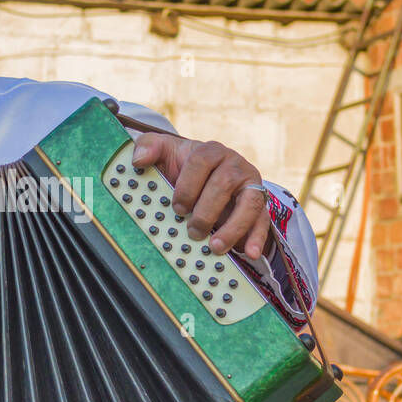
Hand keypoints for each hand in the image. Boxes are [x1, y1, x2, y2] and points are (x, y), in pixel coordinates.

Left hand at [131, 133, 272, 261]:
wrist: (209, 179)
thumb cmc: (184, 168)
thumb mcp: (165, 154)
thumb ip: (149, 147)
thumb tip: (138, 159)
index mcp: (210, 151)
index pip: (202, 160)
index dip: (188, 185)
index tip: (177, 207)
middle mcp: (234, 165)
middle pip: (226, 183)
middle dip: (207, 210)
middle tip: (192, 231)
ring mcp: (250, 185)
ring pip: (250, 202)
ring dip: (233, 227)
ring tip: (216, 247)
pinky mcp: (260, 205)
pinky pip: (263, 221)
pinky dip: (257, 238)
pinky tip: (249, 253)